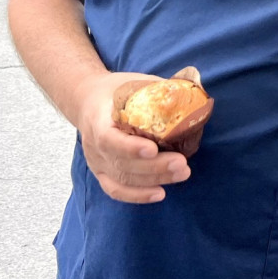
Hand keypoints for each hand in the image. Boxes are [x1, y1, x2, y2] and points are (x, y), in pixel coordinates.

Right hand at [72, 71, 192, 203]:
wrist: (87, 100)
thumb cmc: (116, 91)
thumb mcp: (133, 82)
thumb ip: (157, 89)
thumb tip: (189, 93)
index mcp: (99, 120)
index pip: (109, 140)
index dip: (131, 148)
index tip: (153, 149)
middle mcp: (94, 146)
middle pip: (122, 164)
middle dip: (154, 167)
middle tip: (182, 164)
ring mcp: (97, 163)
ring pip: (123, 179)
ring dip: (154, 180)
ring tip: (181, 173)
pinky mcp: (102, 173)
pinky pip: (117, 190)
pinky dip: (138, 195)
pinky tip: (160, 193)